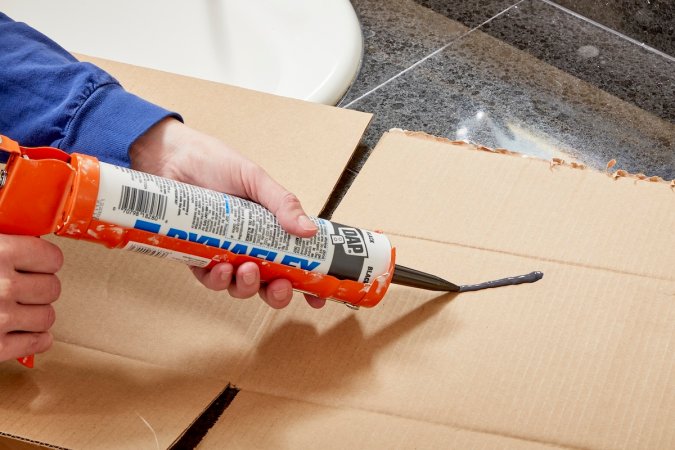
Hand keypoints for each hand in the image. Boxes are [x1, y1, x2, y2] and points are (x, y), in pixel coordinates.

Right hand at [0, 235, 61, 362]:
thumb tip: (30, 236)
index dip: (44, 262)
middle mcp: (3, 285)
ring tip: (17, 311)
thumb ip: (5, 244)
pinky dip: (33, 340)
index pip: (52, 258)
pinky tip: (22, 333)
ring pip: (47, 316)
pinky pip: (37, 342)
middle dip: (39, 290)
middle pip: (52, 289)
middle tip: (23, 289)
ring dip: (35, 315)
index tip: (36, 264)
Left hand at [130, 118, 325, 308]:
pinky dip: (218, 279)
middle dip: (278, 293)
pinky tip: (221, 268)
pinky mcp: (198, 256)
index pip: (296, 260)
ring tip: (248, 270)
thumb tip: (309, 230)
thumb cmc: (215, 163)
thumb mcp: (255, 179)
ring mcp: (225, 253)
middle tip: (280, 285)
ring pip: (241, 286)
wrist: (171, 157)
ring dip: (248, 286)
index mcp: (271, 229)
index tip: (319, 299)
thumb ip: (282, 203)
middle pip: (270, 283)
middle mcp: (250, 245)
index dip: (308, 283)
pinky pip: (210, 279)